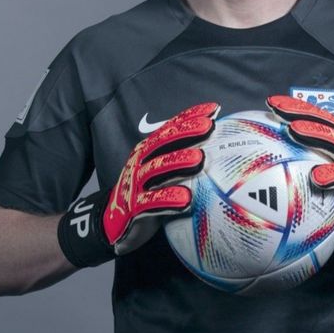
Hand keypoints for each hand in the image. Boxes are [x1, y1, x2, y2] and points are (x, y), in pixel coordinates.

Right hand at [58, 102, 218, 265]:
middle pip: (162, 144)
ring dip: (178, 163)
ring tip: (199, 159)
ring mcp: (135, 184)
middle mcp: (140, 163)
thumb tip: (218, 150)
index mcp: (147, 151)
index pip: (169, 129)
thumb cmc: (147, 194)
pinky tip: (186, 199)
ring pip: (157, 170)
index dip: (189, 117)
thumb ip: (182, 160)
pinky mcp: (134, 208)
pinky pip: (151, 203)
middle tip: (207, 127)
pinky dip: (168, 200)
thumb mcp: (161, 173)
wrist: (115, 222)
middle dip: (185, 133)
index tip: (213, 110)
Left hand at [266, 95, 333, 260]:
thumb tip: (274, 170)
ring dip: (315, 135)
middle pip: (325, 123)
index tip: (271, 103)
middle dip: (301, 113)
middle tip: (276, 109)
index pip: (318, 119)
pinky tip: (316, 177)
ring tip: (294, 131)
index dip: (296, 108)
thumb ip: (309, 168)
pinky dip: (333, 175)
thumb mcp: (330, 179)